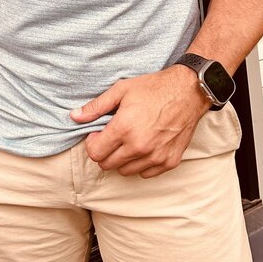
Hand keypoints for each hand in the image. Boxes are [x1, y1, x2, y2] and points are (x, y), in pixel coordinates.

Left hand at [69, 66, 211, 177]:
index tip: (98, 134)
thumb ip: (96, 106)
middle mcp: (139, 146)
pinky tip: (144, 146)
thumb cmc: (153, 88)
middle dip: (105, 151)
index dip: (92, 143)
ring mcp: (156, 156)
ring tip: (129, 140)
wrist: (188, 91)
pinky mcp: (169, 161)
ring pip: (125, 171)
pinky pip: (146, 173)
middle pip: (107, 164)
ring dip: (122, 159)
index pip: (95, 153)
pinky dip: (141, 164)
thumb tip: (74, 117)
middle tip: (113, 136)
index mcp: (124, 128)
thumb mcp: (121, 90)